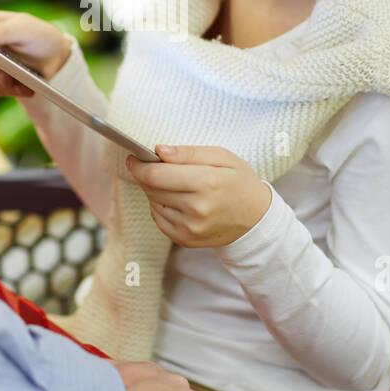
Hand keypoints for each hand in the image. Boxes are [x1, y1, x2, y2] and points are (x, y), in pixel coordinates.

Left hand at [126, 145, 271, 247]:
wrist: (256, 219)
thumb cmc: (239, 182)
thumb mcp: (222, 157)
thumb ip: (189, 153)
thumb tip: (159, 150)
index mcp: (206, 183)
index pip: (156, 175)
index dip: (139, 165)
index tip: (133, 157)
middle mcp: (196, 209)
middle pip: (151, 188)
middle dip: (147, 175)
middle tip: (154, 166)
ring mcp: (190, 228)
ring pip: (153, 203)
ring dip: (155, 191)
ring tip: (175, 184)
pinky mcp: (185, 240)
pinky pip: (158, 219)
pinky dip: (161, 206)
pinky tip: (177, 200)